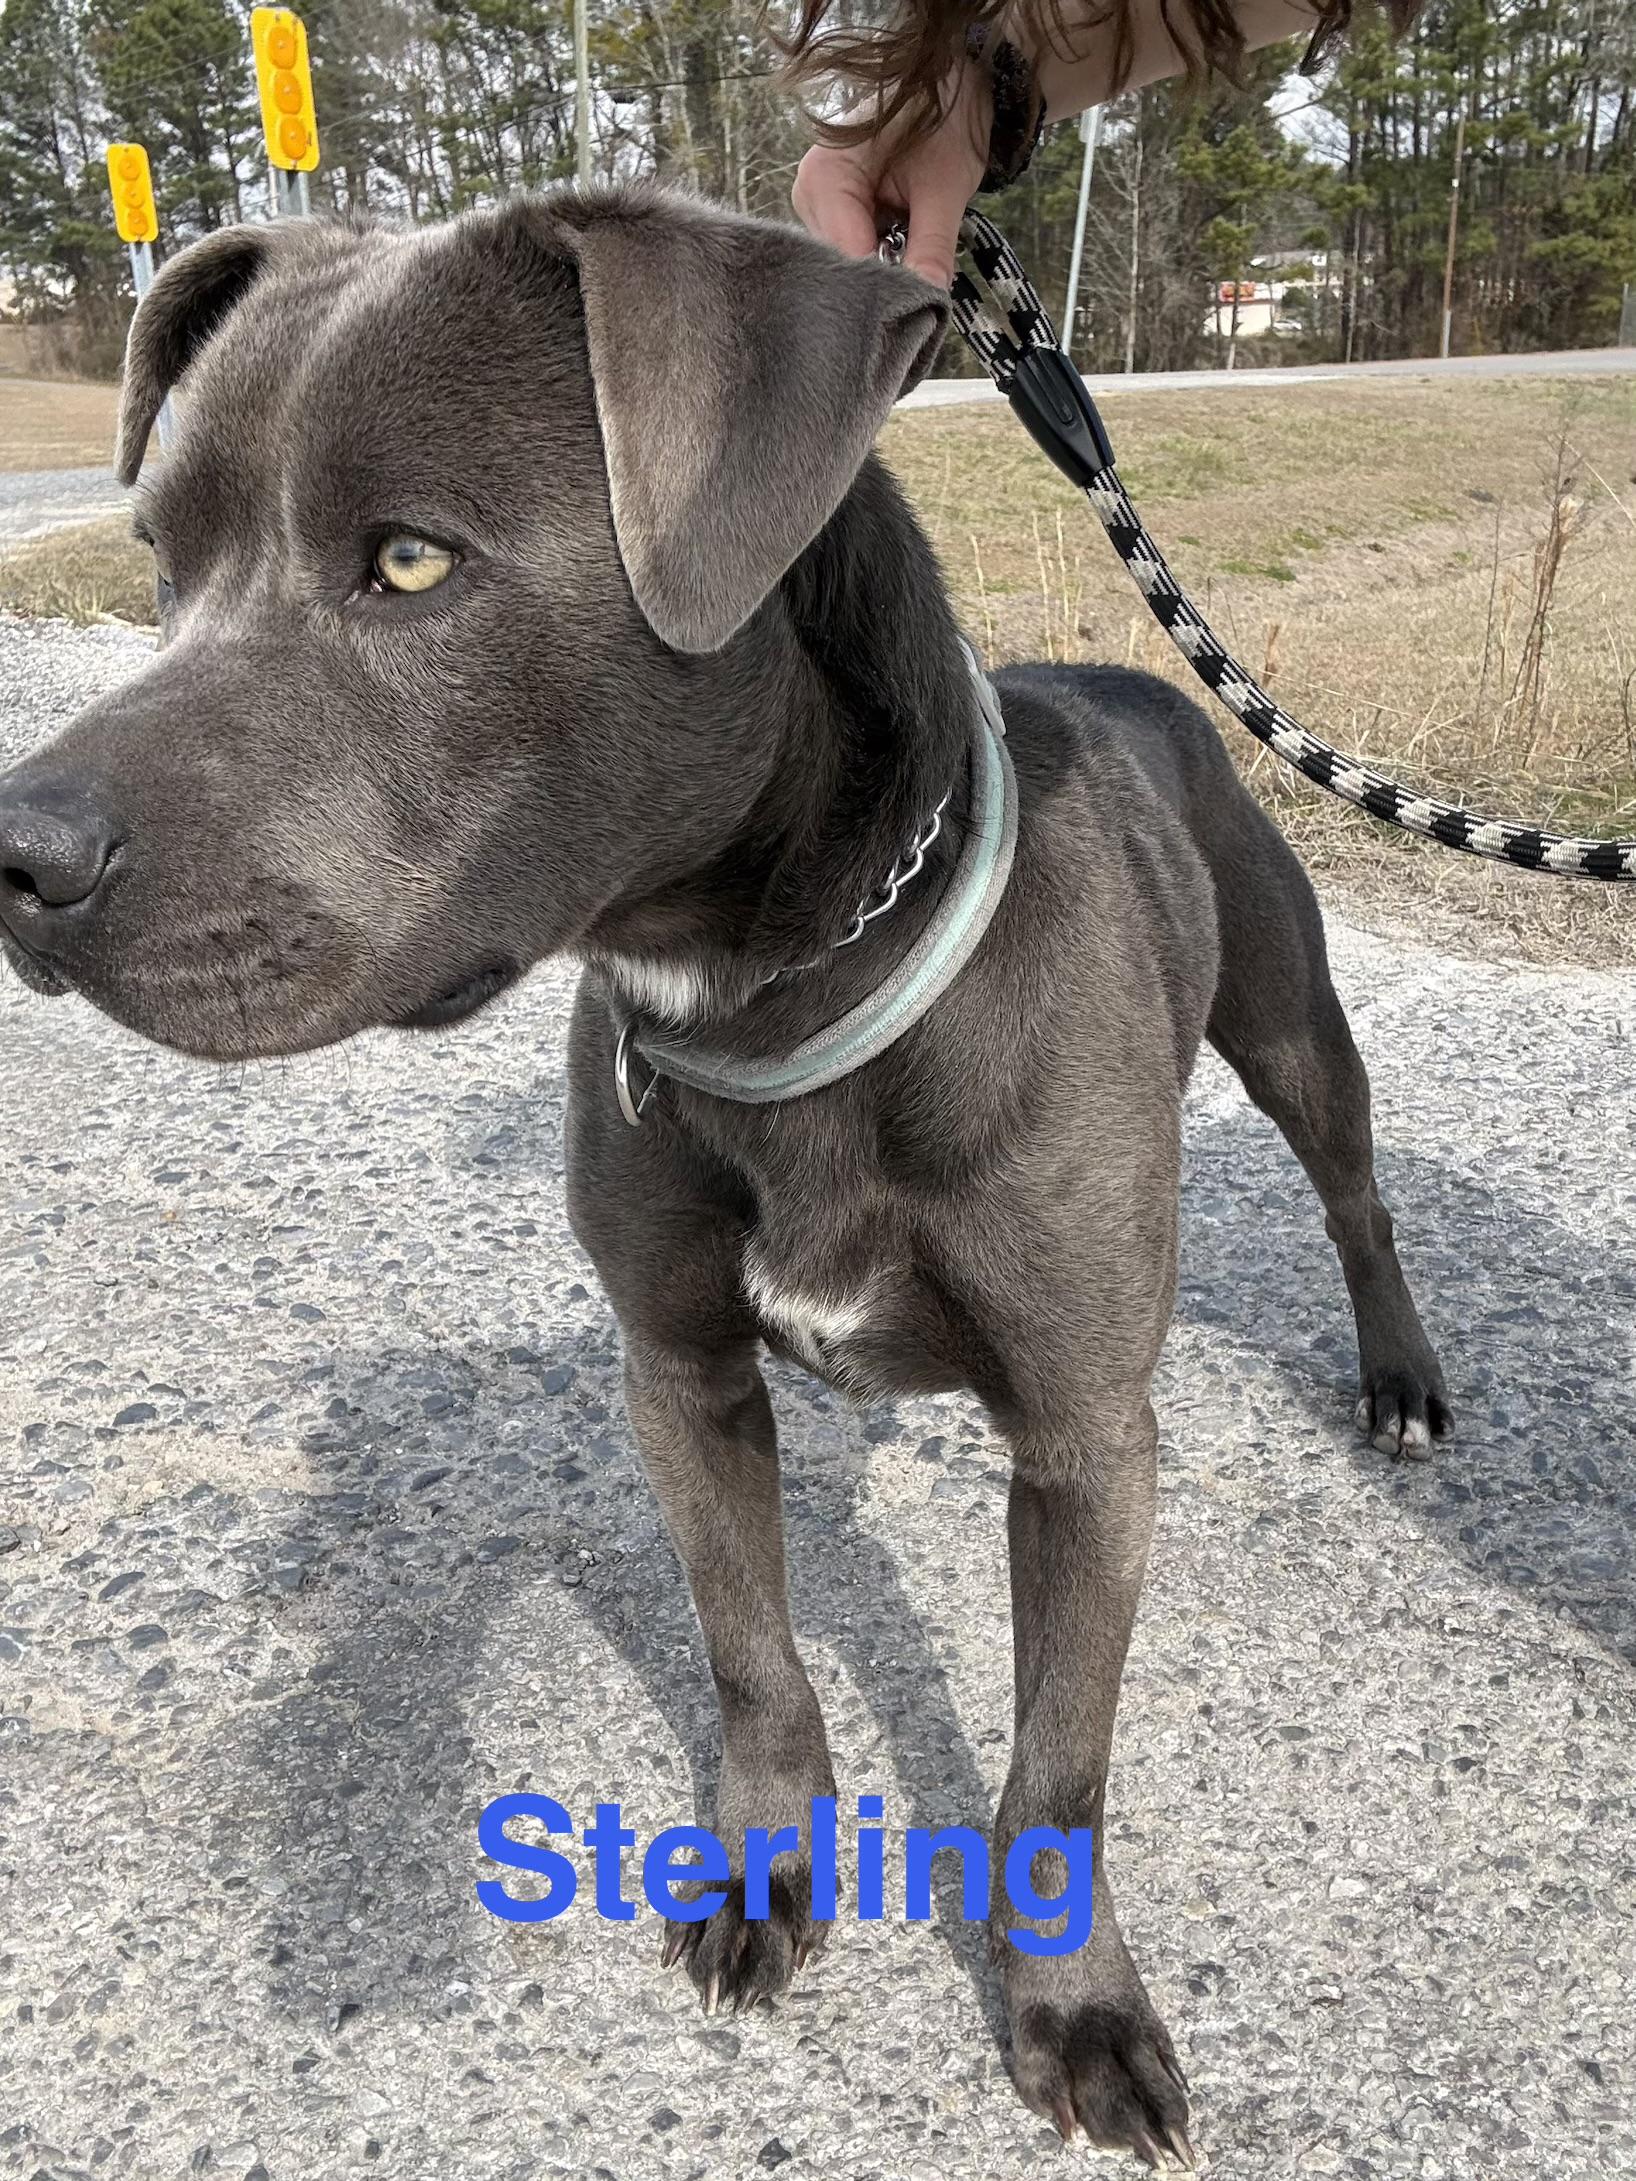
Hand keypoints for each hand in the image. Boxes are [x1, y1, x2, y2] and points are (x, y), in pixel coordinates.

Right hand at [791, 66, 988, 288]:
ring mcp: (817, 206)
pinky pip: (853, 254)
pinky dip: (880, 261)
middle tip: (921, 299)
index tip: (911, 315)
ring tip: (916, 269)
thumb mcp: (946, 186)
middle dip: (880, 284)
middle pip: (840, 266)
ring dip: (882, 273)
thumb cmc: (945, 120)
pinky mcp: (832, 214)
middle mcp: (809, 193)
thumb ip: (933, 245)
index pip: (844, 256)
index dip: (878, 290)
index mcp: (826, 177)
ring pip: (847, 265)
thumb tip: (930, 299)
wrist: (948, 85)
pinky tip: (902, 258)